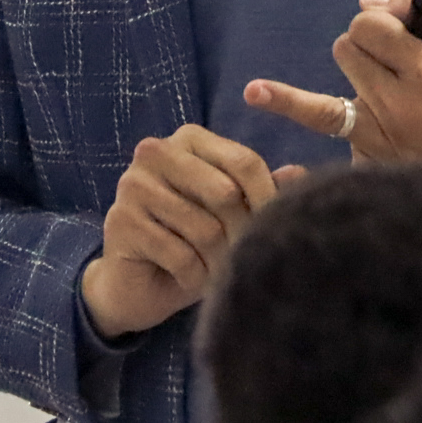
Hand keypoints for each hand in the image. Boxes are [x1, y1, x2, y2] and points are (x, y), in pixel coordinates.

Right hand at [80, 125, 304, 339]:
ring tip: (215, 271)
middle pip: (225, 193)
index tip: (276, 229)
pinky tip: (189, 279)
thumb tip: (300, 172)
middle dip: (240, 234)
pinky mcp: (121, 221)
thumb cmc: (191, 241)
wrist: (137, 284)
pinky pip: (180, 255)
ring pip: (204, 229)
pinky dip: (194, 277)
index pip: (244, 161)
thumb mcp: (229, 214)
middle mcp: (156, 152)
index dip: (267, 199)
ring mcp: (133, 184)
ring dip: (217, 261)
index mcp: (188, 139)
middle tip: (242, 258)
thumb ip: (260, 190)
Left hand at [245, 0, 421, 187]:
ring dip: (350, 80)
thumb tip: (366, 0)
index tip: (400, 33)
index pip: (366, 26)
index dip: (379, 23)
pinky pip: (323, 141)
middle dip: (366, 47)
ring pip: (328, 93)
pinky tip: (257, 93)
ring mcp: (379, 140)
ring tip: (376, 83)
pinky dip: (295, 117)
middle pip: (345, 51)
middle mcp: (397, 105)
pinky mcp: (371, 166)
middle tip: (396, 62)